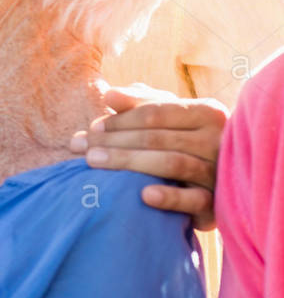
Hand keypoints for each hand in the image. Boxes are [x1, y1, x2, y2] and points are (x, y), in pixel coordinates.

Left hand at [69, 84, 225, 229]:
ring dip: (128, 162)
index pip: (155, 113)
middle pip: (157, 138)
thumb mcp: (162, 116)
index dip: (119, 120)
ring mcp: (219, 171)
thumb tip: (110, 95)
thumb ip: (137, 103)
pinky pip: (195, 200)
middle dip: (112, 141)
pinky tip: (144, 195)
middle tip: (79, 147)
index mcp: (207, 112)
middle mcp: (218, 140)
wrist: (219, 181)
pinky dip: (170, 197)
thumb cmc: (179, 139)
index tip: (90, 128)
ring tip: (92, 162)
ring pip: (172, 163)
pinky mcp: (217, 203)